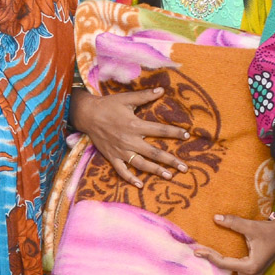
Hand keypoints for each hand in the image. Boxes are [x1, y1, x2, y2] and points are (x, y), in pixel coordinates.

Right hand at [71, 88, 188, 187]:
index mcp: (134, 125)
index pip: (159, 130)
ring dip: (155, 171)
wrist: (87, 115)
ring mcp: (120, 151)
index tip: (187, 135)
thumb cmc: (108, 105)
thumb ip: (145, 95)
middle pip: (154, 152)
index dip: (174, 132)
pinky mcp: (112, 157)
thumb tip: (162, 90)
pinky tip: (140, 185)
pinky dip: (130, 178)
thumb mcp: (127, 98)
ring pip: (141, 164)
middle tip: (184, 167)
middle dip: (170, 160)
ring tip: (169, 176)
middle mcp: (129, 140)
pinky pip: (122, 171)